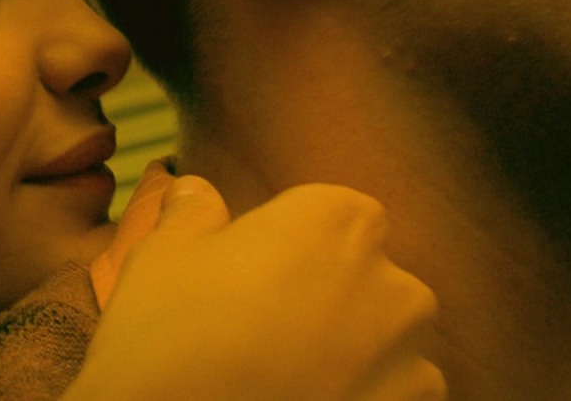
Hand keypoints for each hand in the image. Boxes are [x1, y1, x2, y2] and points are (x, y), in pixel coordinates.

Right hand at [70, 176, 444, 399]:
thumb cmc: (168, 339)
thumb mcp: (161, 258)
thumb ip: (193, 215)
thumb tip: (194, 191)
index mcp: (335, 220)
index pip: (333, 213)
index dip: (292, 243)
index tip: (252, 275)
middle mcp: (390, 280)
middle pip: (366, 274)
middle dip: (328, 295)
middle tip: (262, 329)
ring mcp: (409, 355)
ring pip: (384, 339)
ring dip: (350, 350)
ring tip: (283, 375)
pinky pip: (394, 392)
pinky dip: (361, 395)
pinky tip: (307, 399)